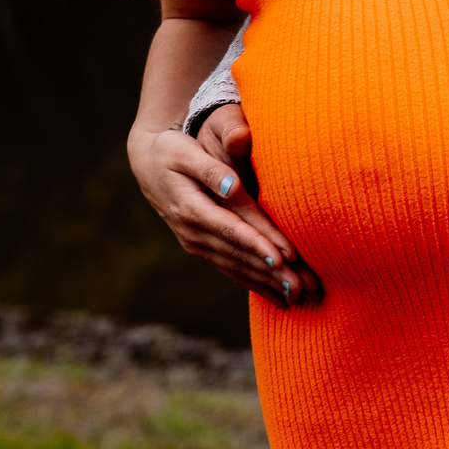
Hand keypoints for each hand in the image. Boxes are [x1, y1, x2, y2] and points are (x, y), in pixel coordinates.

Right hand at [127, 105, 321, 307]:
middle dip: (270, 273)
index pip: (231, 229)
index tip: (283, 258)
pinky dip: (255, 283)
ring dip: (267, 284)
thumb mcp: (184, 152)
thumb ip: (210, 169)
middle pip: (238, 255)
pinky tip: (276, 296)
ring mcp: (197, 244)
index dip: (257, 244)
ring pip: (237, 268)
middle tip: (301, 287)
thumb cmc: (171, 152)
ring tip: (297, 296)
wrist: (147, 164)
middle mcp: (194, 233)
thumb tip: (231, 186)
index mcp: (191, 208)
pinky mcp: (203, 248)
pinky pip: (231, 269)